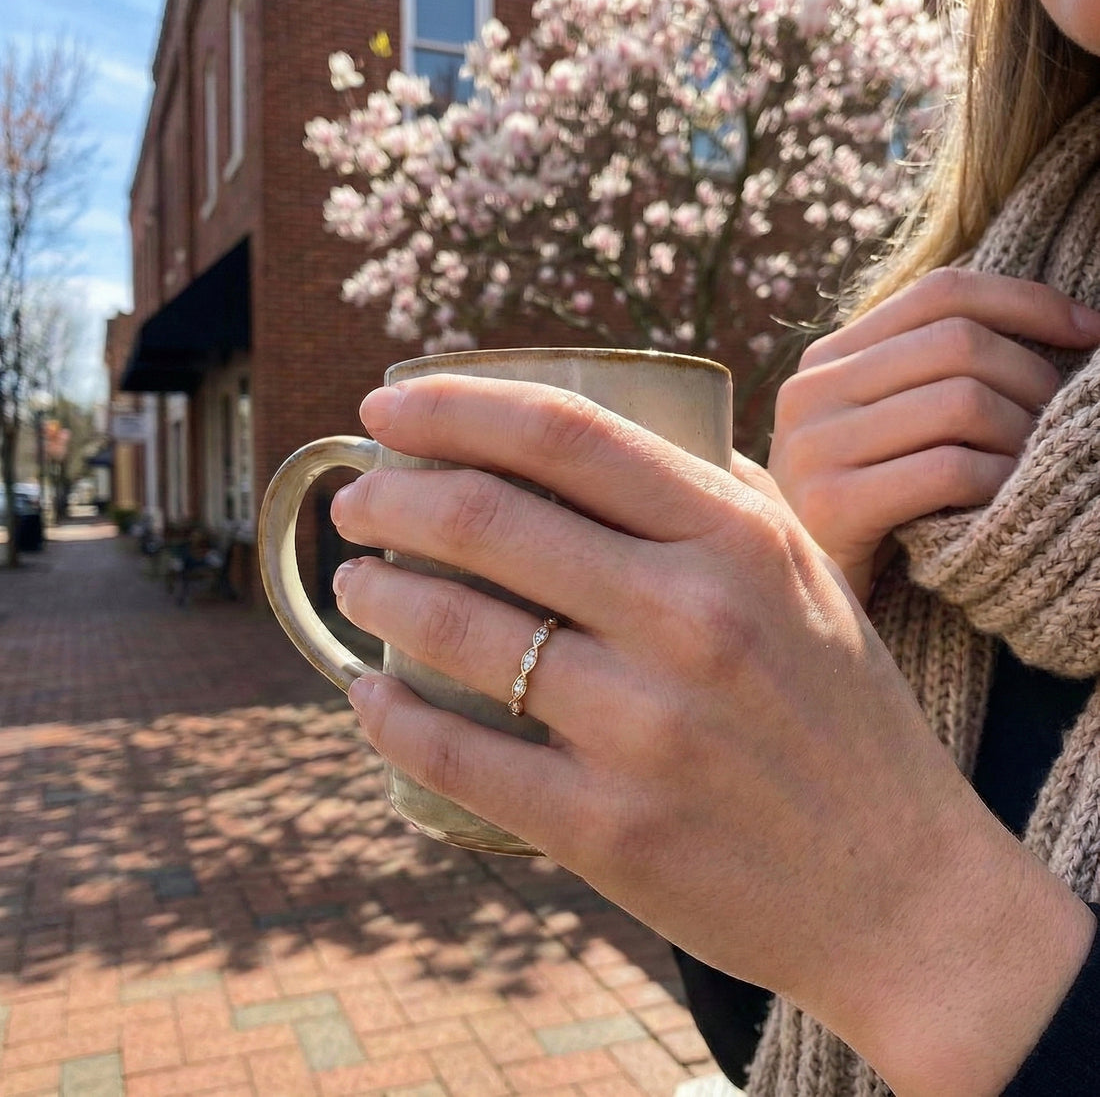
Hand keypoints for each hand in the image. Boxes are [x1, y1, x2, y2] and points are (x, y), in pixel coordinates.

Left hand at [331, 374, 1093, 1095]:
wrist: (900, 892)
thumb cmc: (842, 721)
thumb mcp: (806, 580)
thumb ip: (717, 500)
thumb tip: (604, 445)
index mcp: (739, 541)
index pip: (565, 435)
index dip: (454, 407)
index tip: (384, 410)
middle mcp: (690, 619)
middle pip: (487, 518)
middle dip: (389, 497)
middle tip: (355, 502)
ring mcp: (645, 728)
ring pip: (455, 628)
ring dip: (376, 591)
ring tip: (355, 583)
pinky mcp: (607, 829)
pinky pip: (457, 757)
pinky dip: (388, 717)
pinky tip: (365, 695)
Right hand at [768, 269, 1099, 602]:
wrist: (800, 596)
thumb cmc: (869, 510)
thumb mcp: (887, 428)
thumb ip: (930, 375)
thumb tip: (1059, 322)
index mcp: (825, 360)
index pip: (940, 293)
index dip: (1027, 301)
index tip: (1090, 330)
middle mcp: (809, 392)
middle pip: (957, 343)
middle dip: (1033, 378)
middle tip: (1059, 421)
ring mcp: (813, 446)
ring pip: (961, 403)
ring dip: (1020, 437)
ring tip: (1027, 468)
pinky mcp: (831, 504)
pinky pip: (948, 470)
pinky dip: (995, 482)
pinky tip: (998, 501)